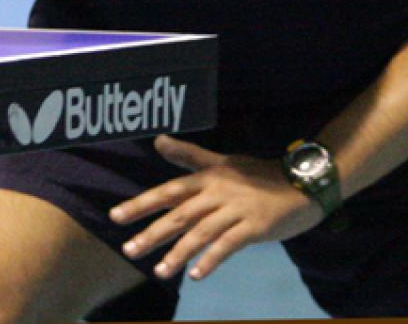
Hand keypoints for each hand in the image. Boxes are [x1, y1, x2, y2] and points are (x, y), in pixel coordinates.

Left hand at [109, 134, 322, 281]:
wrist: (300, 183)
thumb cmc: (257, 174)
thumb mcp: (221, 160)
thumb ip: (189, 155)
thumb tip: (157, 140)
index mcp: (206, 177)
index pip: (167, 191)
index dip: (141, 203)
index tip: (115, 216)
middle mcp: (216, 191)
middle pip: (178, 213)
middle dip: (151, 232)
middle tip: (128, 249)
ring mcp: (235, 209)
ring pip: (200, 232)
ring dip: (178, 253)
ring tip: (158, 271)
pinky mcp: (254, 227)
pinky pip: (228, 245)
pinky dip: (211, 259)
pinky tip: (195, 275)